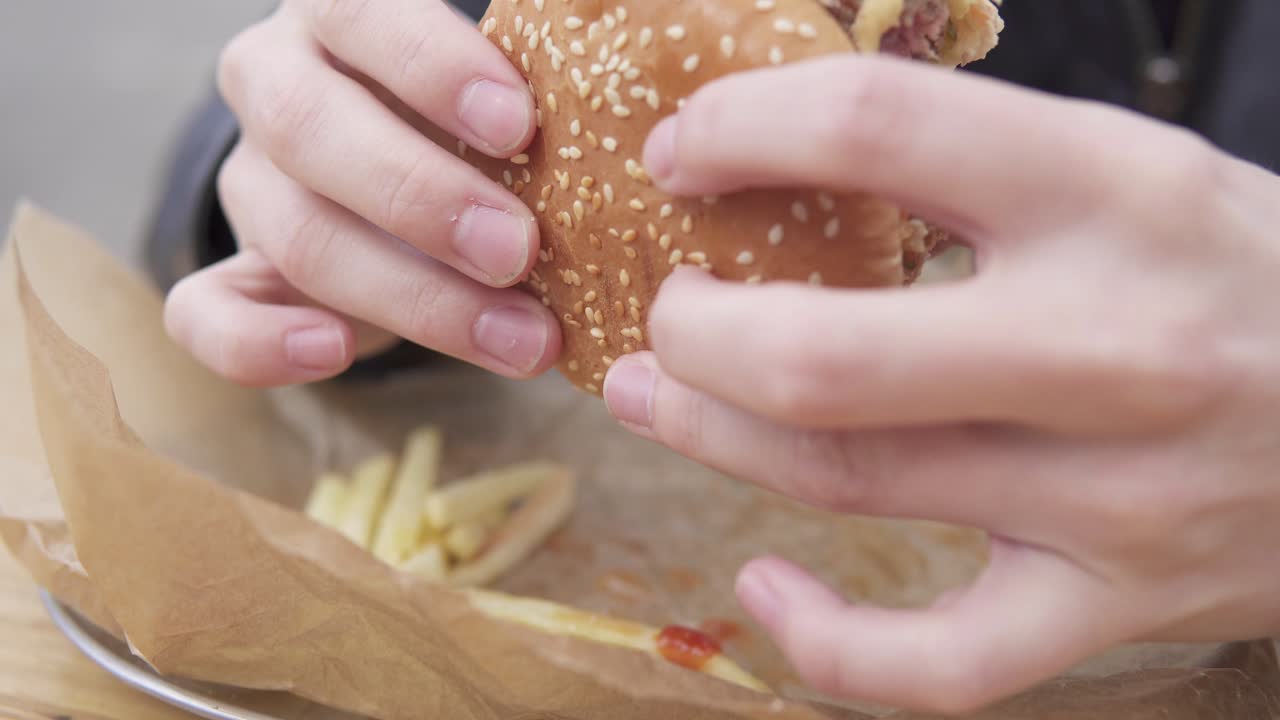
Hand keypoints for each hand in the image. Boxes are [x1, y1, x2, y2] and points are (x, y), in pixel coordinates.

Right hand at [164, 0, 559, 385]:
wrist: (411, 173)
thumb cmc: (480, 117)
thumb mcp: (505, 84)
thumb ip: (540, 85)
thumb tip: (639, 90)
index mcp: (340, 13)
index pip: (360, 12)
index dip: (431, 68)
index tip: (519, 126)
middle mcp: (277, 84)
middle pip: (312, 131)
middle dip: (422, 199)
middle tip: (520, 253)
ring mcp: (251, 183)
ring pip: (292, 232)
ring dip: (408, 296)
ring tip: (519, 340)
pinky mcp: (236, 272)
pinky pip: (204, 312)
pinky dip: (258, 341)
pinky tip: (334, 353)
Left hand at [603, 55, 1279, 713]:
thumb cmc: (1240, 277)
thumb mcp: (1133, 174)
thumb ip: (976, 166)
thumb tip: (785, 151)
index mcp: (1113, 193)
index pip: (872, 129)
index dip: (737, 131)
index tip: (681, 154)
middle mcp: (1112, 346)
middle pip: (823, 354)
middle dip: (694, 330)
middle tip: (663, 310)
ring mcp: (1115, 497)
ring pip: (847, 482)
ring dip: (709, 437)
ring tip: (655, 395)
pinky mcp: (1115, 607)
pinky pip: (937, 665)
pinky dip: (823, 641)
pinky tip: (765, 584)